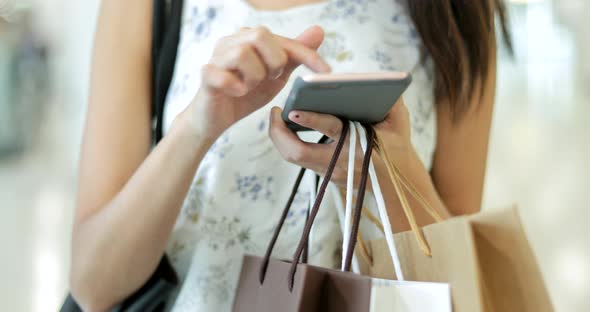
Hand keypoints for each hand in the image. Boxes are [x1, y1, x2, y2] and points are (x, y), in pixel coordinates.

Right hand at [181, 26, 330, 142]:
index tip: (326, 72)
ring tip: (249, 87)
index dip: (308, 56)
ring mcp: (217, 56)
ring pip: (242, 53)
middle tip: (271, 77)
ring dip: (254, 76)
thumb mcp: (276, 75)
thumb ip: (295, 54)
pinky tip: (237, 92)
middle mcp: (232, 41)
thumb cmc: (246, 93)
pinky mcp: (206, 74)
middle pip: (261, 34)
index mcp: (250, 38)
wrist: (216, 118)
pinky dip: (235, 86)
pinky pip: (222, 74)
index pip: (284, 41)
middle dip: (274, 61)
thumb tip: (318, 30)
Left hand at [268, 98, 412, 187]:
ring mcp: (328, 172)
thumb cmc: (396, 146)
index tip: (294, 110)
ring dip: (280, 137)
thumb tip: (374, 81)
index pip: (332, 130)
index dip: (312, 120)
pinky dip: (288, 142)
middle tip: (275, 110)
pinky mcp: (323, 175)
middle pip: (298, 152)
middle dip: (280, 132)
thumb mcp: (398, 121)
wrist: (395, 183)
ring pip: (293, 157)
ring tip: (277, 116)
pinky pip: (298, 158)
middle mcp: (339, 162)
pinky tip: (285, 127)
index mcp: (359, 145)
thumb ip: (390, 100)